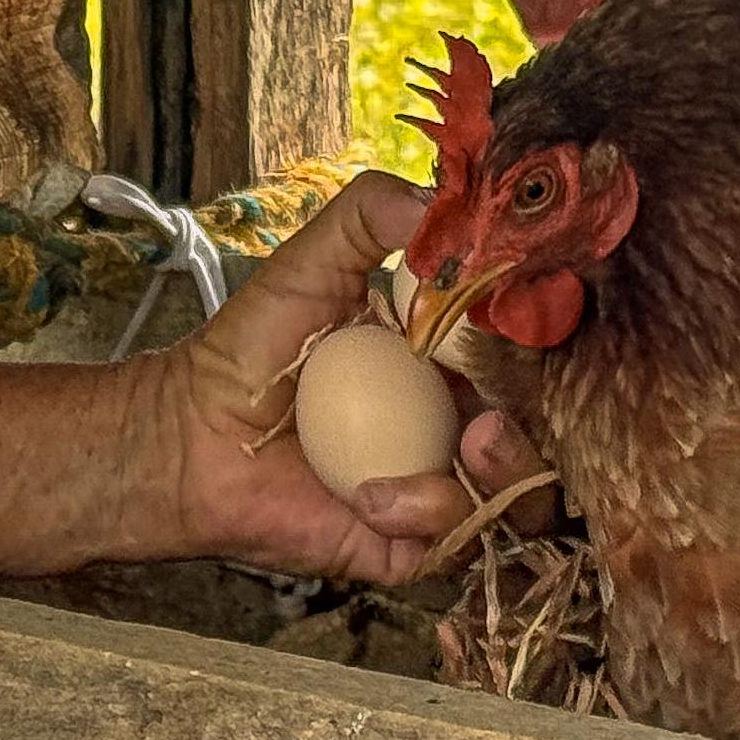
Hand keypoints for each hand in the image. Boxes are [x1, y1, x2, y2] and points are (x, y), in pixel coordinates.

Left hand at [140, 173, 553, 585]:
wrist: (190, 433)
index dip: (549, 352)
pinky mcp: (406, 545)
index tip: (543, 330)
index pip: (531, 363)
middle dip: (541, 425)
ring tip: (469, 445)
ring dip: (506, 475)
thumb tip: (441, 194)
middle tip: (498, 408)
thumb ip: (373, 215)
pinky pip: (454, 542)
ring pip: (519, 500)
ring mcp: (436, 491)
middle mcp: (454, 429)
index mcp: (450, 367)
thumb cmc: (251, 349)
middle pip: (545, 437)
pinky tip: (371, 495)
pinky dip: (429, 516)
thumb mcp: (314, 261)